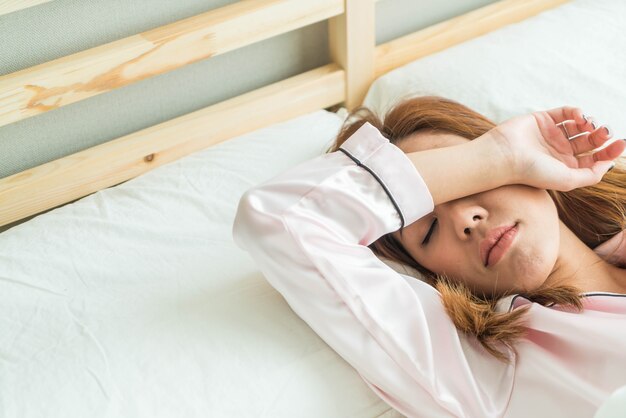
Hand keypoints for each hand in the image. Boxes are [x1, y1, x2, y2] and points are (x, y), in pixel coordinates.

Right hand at [489, 106, 624, 190]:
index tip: (620, 144)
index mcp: (566, 167)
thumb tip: (608, 163)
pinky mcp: (543, 119)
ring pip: (580, 125)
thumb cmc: (533, 172)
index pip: (593, 158)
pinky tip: (579, 116)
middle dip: (601, 136)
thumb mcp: (568, 180)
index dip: (609, 152)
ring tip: (590, 124)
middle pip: (589, 141)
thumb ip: (591, 175)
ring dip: (590, 123)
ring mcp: (552, 134)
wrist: (506, 156)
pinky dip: (576, 112)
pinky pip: (565, 112)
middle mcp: (560, 151)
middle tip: (605, 132)